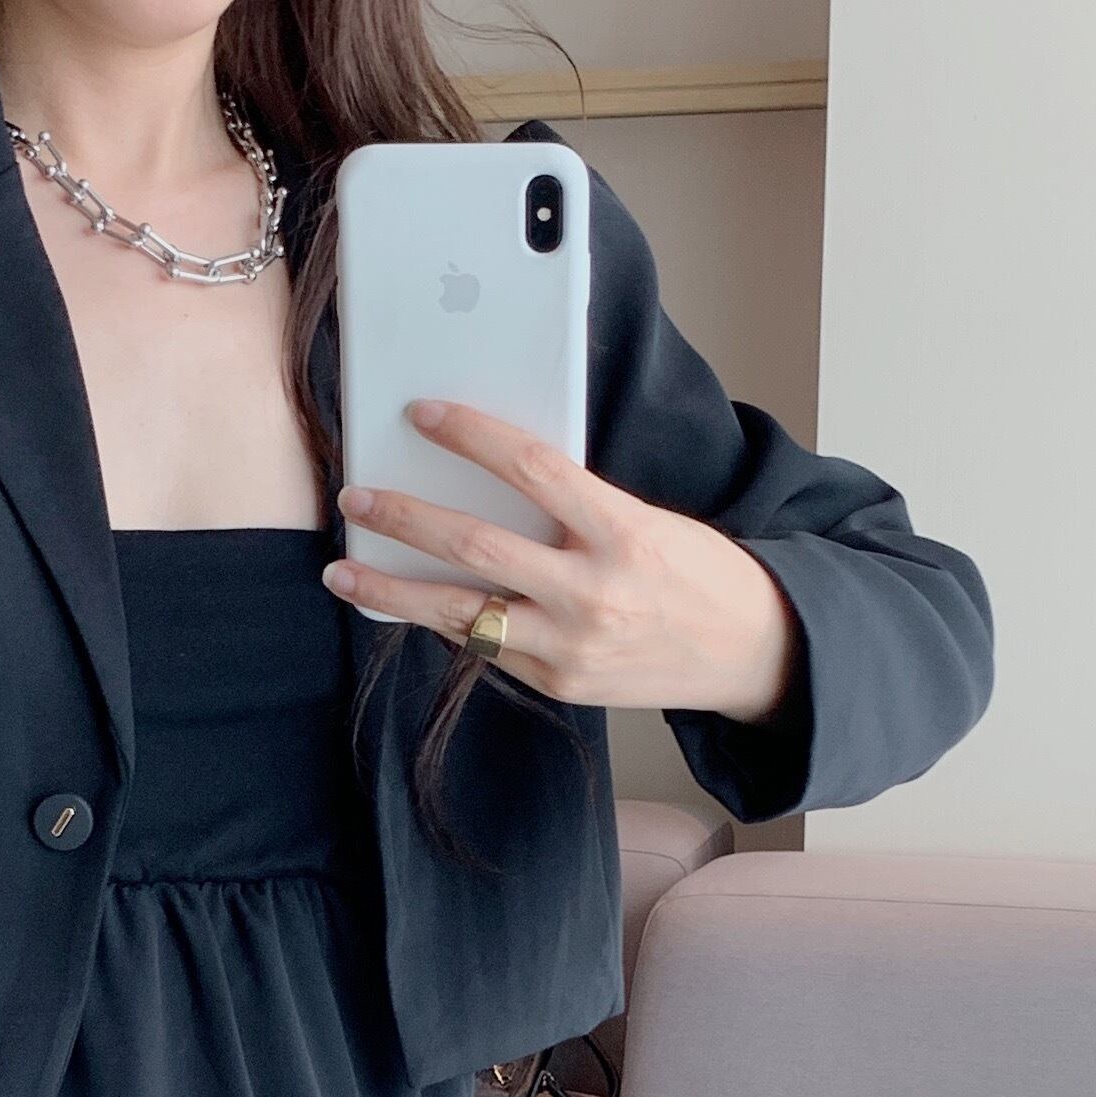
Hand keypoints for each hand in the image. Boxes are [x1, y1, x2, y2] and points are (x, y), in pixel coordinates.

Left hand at [323, 398, 801, 723]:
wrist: (751, 655)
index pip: (532, 468)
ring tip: (343, 572)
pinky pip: (485, 647)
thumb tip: (490, 481)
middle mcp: (592, 593)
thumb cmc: (696, 574)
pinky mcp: (559, 683)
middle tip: (355, 499)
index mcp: (623, 533)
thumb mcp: (647, 522)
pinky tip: (409, 604)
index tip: (423, 413)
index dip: (471, 435)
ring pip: (460, 614)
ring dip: (391, 592)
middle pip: (474, 545)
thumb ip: (575, 508)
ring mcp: (570, 646)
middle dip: (403, 520)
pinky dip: (444, 621)